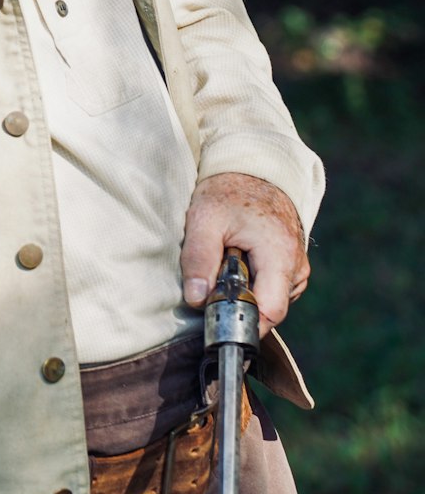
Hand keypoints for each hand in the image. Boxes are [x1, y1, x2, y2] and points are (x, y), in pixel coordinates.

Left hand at [180, 172, 309, 336]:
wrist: (251, 170)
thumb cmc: (227, 192)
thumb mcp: (204, 219)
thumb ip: (198, 259)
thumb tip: (196, 300)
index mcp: (279, 254)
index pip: (270, 310)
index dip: (244, 323)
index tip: (218, 323)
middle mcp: (297, 263)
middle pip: (270, 309)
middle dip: (241, 305)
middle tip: (215, 283)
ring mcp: (298, 265)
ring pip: (271, 300)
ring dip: (247, 293)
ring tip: (228, 262)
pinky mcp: (293, 265)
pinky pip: (274, 289)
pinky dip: (255, 283)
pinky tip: (241, 262)